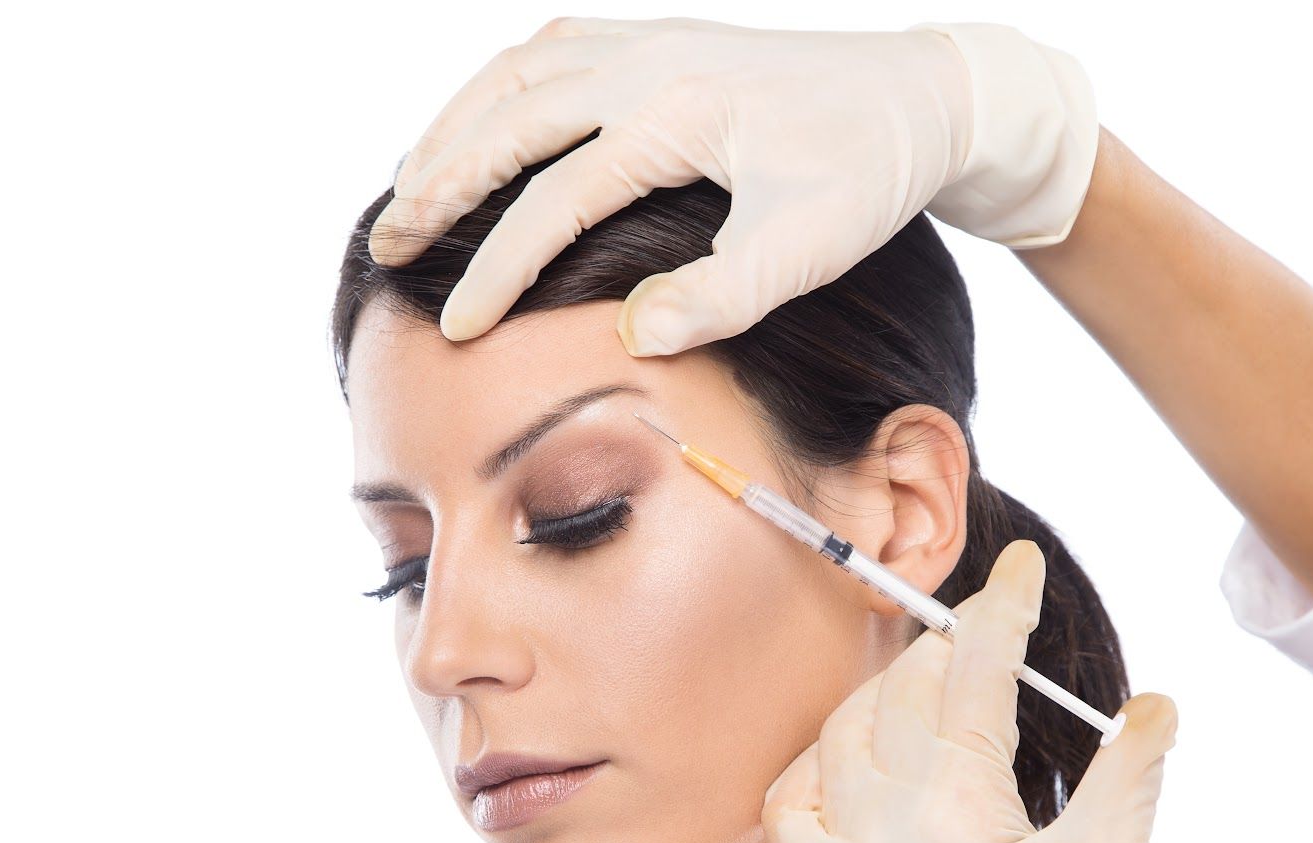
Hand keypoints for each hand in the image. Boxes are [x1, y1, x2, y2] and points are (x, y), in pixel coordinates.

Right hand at [368, 18, 1096, 354]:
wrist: (925, 99)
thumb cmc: (869, 176)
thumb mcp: (806, 248)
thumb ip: (720, 296)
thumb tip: (631, 333)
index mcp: (676, 111)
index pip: (555, 197)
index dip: (497, 266)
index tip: (454, 327)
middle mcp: (649, 59)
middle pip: (508, 118)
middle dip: (440, 186)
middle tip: (388, 249)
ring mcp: (651, 39)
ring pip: (517, 74)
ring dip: (454, 130)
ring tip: (407, 191)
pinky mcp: (661, 40)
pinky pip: (552, 50)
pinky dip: (498, 89)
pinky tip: (479, 124)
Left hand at [761, 540, 1176, 842]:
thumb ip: (1130, 773)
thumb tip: (1154, 702)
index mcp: (963, 801)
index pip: (979, 668)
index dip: (1002, 603)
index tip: (1019, 564)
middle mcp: (889, 816)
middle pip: (906, 687)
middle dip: (950, 646)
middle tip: (987, 636)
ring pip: (844, 730)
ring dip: (885, 695)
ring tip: (928, 689)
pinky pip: (790, 802)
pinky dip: (817, 766)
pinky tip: (850, 762)